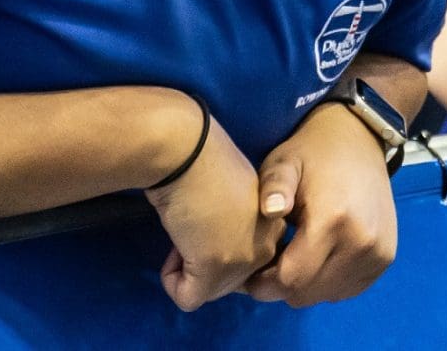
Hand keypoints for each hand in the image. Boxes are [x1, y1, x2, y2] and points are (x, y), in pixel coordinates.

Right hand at [144, 116, 282, 312]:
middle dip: (204, 263)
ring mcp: (243, 258)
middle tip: (189, 228)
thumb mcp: (233, 194)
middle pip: (231, 280)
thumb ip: (238, 224)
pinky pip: (188, 298)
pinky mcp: (214, 268)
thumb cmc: (203, 158)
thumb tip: (218, 251)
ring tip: (183, 231)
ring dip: (187, 269)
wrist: (185, 148)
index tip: (205, 218)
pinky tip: (172, 249)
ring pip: (209, 291)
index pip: (248, 257)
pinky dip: (172, 281)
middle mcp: (268, 242)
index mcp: (275, 222)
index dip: (219, 245)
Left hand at [242, 100, 396, 307]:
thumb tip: (270, 211)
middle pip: (310, 293)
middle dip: (283, 286)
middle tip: (270, 265)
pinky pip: (349, 289)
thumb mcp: (284, 162)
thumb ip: (273, 187)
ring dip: (307, 285)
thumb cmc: (313, 152)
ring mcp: (378, 253)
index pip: (292, 279)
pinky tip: (317, 258)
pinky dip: (329, 282)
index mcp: (333, 220)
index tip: (251, 274)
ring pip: (329, 295)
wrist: (360, 139)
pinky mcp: (386, 257)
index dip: (265, 283)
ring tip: (295, 257)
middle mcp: (361, 243)